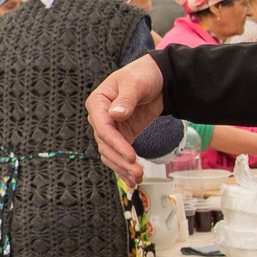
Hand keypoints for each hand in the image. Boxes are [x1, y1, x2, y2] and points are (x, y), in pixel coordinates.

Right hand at [88, 55, 165, 177]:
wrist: (157, 79)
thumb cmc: (143, 75)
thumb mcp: (135, 84)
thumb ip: (126, 99)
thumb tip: (115, 115)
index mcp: (98, 102)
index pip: (102, 128)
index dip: (116, 143)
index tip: (131, 155)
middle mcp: (100, 118)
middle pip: (105, 145)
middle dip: (121, 161)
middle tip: (138, 172)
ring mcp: (110, 129)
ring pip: (110, 154)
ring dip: (122, 168)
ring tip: (138, 179)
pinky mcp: (122, 136)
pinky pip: (118, 155)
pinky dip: (124, 168)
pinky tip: (132, 181)